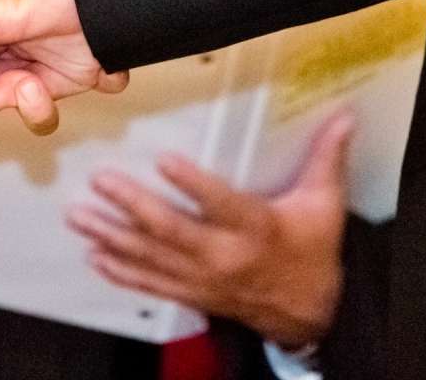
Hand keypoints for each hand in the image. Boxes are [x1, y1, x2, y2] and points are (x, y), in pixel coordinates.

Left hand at [67, 109, 353, 351]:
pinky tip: (95, 257)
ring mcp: (203, 279)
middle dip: (132, 206)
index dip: (193, 184)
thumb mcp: (325, 204)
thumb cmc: (312, 250)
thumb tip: (345, 114)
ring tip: (79, 217)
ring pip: (151, 259)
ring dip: (112, 237)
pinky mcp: (192, 294)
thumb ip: (326, 157)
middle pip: (171, 232)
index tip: (164, 160)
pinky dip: (121, 272)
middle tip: (101, 181)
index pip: (221, 204)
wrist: (308, 312)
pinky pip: (151, 285)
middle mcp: (224, 256)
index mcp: (256, 228)